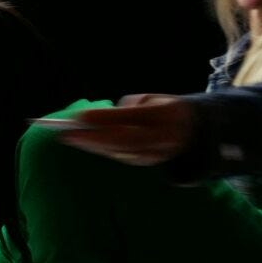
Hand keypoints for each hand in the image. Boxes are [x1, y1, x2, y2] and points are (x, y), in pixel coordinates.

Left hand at [60, 94, 193, 165]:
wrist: (195, 130)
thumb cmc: (164, 108)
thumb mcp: (152, 100)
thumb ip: (129, 108)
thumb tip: (102, 118)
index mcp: (168, 114)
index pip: (132, 117)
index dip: (106, 118)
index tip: (80, 117)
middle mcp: (165, 136)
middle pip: (124, 139)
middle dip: (93, 138)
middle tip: (66, 133)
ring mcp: (158, 152)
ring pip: (121, 151)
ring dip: (93, 146)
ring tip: (70, 138)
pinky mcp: (149, 162)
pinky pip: (122, 156)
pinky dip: (102, 150)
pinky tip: (85, 145)